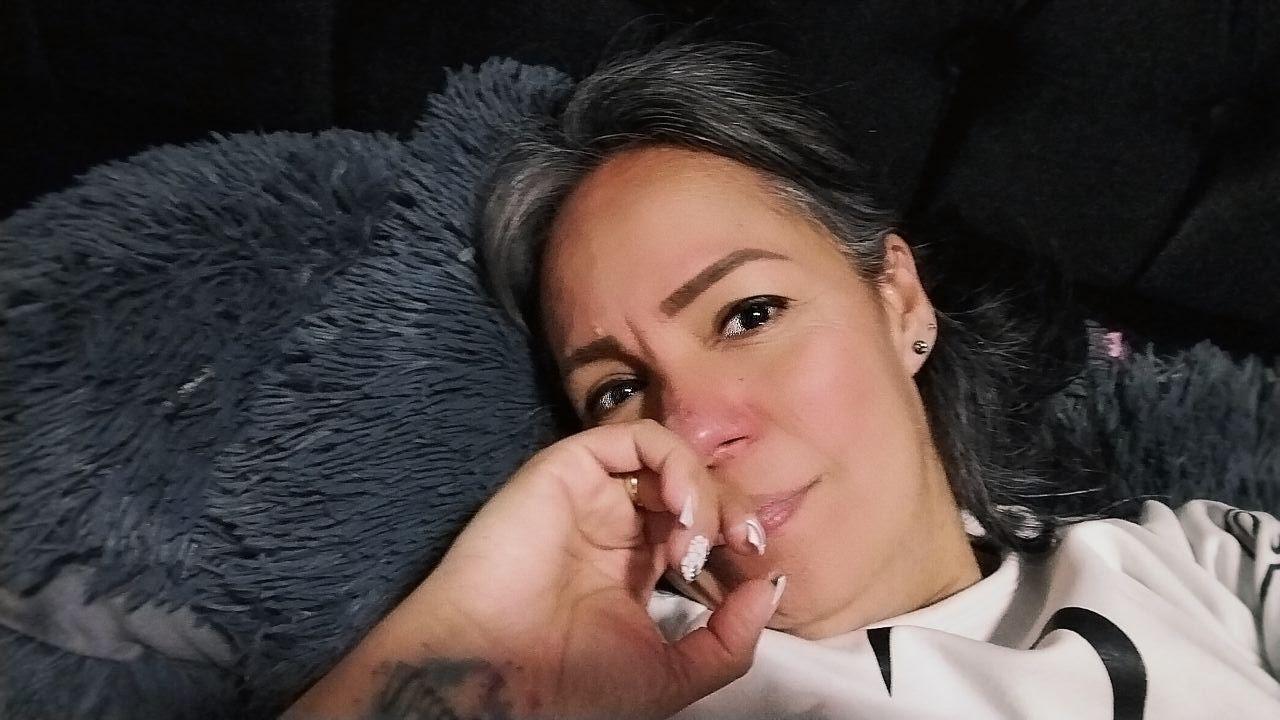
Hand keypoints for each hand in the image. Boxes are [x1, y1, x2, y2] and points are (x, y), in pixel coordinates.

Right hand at [288, 419, 780, 719]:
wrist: (496, 679)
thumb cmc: (569, 687)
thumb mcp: (671, 674)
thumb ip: (730, 638)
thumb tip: (771, 583)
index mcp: (634, 572)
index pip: (703, 533)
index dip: (737, 546)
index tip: (756, 573)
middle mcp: (614, 527)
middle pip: (695, 491)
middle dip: (731, 515)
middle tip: (743, 547)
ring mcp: (593, 495)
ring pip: (673, 460)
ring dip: (706, 493)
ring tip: (701, 539)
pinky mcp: (569, 467)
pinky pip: (638, 436)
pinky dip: (677, 464)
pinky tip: (684, 512)